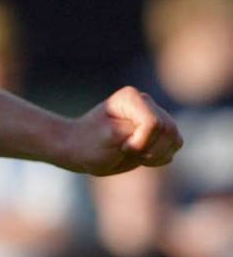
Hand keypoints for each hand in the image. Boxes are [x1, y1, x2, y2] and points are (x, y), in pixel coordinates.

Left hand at [60, 86, 181, 174]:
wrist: (80, 150)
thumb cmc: (88, 144)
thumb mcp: (107, 138)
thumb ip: (134, 131)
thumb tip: (156, 127)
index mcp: (131, 98)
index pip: (153, 124)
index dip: (140, 143)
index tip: (122, 147)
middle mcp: (146, 103)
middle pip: (168, 130)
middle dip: (150, 149)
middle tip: (126, 152)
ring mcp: (155, 116)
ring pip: (175, 139)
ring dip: (157, 154)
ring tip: (134, 156)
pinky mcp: (159, 131)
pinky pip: (174, 146)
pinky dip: (160, 157)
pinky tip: (142, 158)